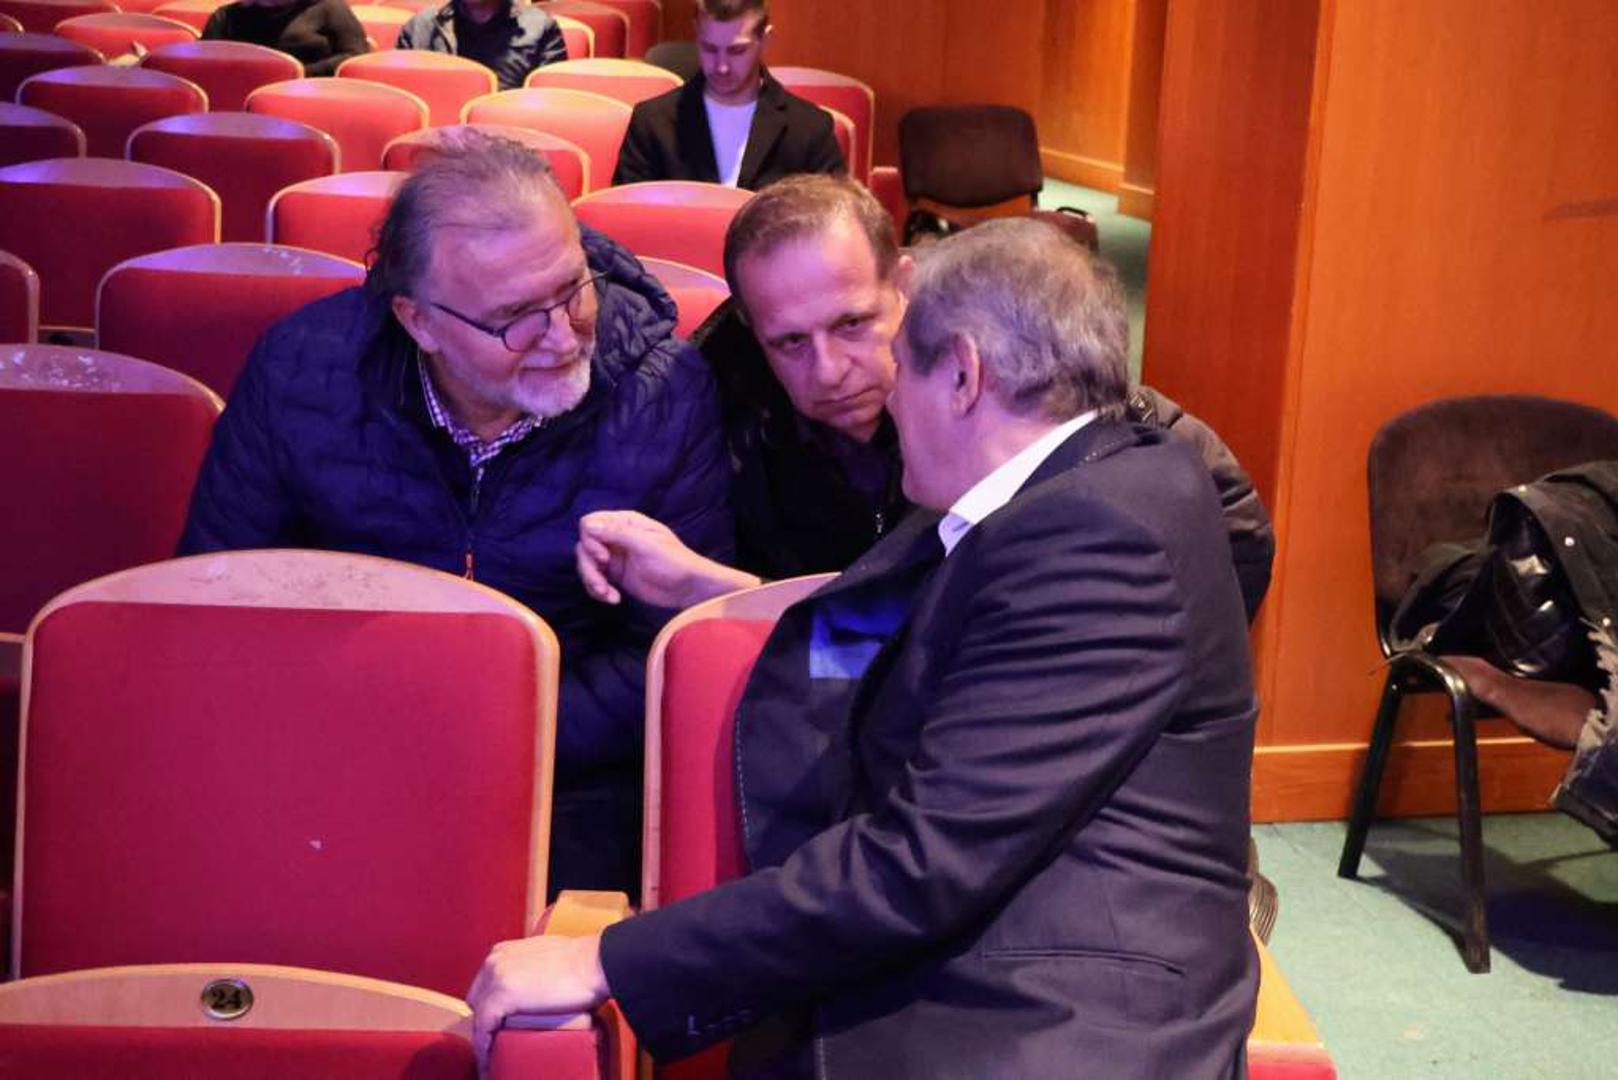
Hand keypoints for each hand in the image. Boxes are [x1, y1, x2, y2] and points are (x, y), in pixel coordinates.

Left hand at [466, 932, 609, 1072]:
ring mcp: (495, 978)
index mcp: (504, 951)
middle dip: (486, 1019)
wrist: (594, 962)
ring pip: (479, 1017)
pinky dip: (485, 1047)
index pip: (485, 985)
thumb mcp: (545, 954)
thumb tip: (536, 981)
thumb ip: (530, 964)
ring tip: (493, 1055)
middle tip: (500, 1038)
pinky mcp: (501, 997)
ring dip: (486, 1036)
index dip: (491, 1006)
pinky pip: (483, 1030)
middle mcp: (494, 961)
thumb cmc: (581, 960)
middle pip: (477, 1000)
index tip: (497, 1023)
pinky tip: (490, 1061)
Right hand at [576, 510, 759, 608]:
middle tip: (602, 583)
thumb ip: (617, 534)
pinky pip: (595, 580)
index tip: (602, 557)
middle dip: (588, 566)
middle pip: (584, 546)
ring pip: (586, 565)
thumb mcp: (645, 545)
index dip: (590, 540)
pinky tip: (614, 599)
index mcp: (625, 522)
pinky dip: (599, 591)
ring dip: (592, 581)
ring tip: (608, 595)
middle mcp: (616, 537)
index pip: (590, 523)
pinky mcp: (616, 576)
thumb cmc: (673, 561)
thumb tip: (587, 525)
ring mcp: (614, 557)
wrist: (688, 588)